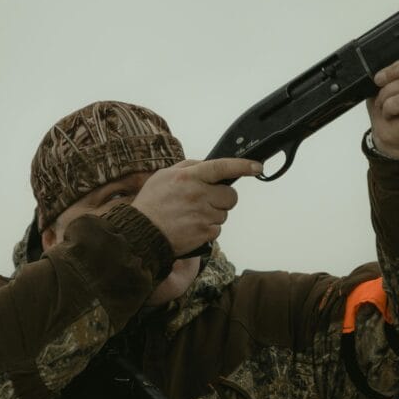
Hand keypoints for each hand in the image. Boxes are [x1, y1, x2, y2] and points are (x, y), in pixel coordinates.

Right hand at [131, 158, 261, 255]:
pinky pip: (217, 229)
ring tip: (191, 216)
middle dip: (223, 198)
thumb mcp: (164, 176)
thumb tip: (208, 164)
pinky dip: (207, 229)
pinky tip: (191, 227)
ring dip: (213, 215)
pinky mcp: (204, 233)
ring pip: (224, 214)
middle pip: (231, 195)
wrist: (141, 233)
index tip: (257, 167)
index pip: (222, 167)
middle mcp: (198, 194)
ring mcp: (202, 215)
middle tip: (207, 201)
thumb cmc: (152, 202)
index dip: (242, 166)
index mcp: (189, 177)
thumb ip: (188, 167)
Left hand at [367, 43, 398, 158]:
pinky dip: (388, 106)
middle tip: (380, 80)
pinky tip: (391, 114)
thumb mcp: (386, 82)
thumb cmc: (389, 107)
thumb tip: (384, 67)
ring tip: (386, 104)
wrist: (387, 136)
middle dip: (393, 70)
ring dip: (386, 94)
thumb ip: (391, 69)